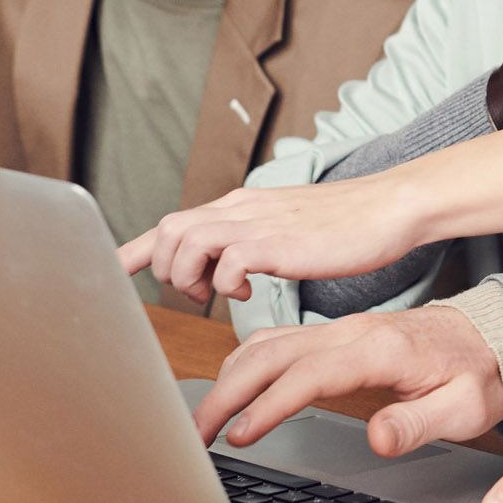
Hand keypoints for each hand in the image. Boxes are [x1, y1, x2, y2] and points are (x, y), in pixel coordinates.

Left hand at [120, 171, 428, 307]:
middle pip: (167, 231)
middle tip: (198, 293)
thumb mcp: (287, 228)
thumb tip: (232, 266)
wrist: (389, 208)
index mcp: (240, 206)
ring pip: (185, 243)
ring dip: (190, 278)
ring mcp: (257, 223)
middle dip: (167, 269)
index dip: (135, 251)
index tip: (113, 272)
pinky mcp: (277, 242)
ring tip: (219, 295)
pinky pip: (226, 264)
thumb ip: (254, 241)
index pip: (171, 223)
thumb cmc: (347, 225)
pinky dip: (225, 285)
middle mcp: (240, 209)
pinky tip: (250, 292)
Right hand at [193, 306, 502, 455]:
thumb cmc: (480, 374)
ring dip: (229, 378)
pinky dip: (245, 365)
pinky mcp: (336, 337)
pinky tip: (233, 391)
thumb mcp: (465, 407)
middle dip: (227, 393)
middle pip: (271, 353)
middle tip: (196, 435)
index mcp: (381, 348)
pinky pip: (278, 343)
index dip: (269, 404)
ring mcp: (341, 331)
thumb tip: (377, 438)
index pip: (309, 374)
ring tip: (204, 421)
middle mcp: (353, 332)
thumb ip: (420, 423)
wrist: (496, 339)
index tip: (241, 436)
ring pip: (267, 343)